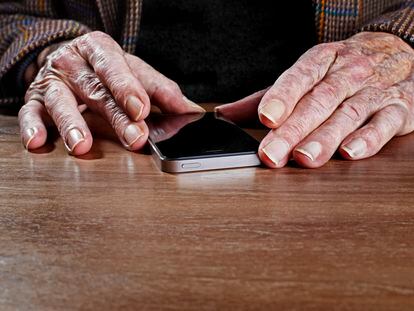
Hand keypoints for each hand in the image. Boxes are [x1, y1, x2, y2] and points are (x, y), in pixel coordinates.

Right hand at [18, 31, 203, 154]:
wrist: (67, 60)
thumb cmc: (106, 70)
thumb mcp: (134, 73)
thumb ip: (161, 91)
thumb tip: (191, 111)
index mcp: (100, 49)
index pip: (115, 66)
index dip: (128, 87)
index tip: (142, 109)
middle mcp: (73, 62)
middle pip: (95, 90)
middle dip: (115, 116)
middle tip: (135, 137)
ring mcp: (52, 81)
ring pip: (60, 102)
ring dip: (72, 124)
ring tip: (82, 145)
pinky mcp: (34, 100)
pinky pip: (30, 114)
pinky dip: (32, 128)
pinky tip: (38, 142)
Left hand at [216, 32, 413, 167]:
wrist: (396, 52)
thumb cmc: (341, 71)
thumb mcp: (304, 76)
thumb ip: (265, 97)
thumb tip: (225, 114)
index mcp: (321, 62)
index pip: (299, 78)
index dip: (281, 97)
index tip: (265, 117)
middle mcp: (347, 74)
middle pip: (318, 102)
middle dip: (293, 130)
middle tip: (272, 154)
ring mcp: (373, 91)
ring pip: (347, 114)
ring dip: (324, 138)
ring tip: (304, 157)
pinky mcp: (398, 109)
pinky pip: (384, 124)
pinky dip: (368, 139)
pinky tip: (349, 153)